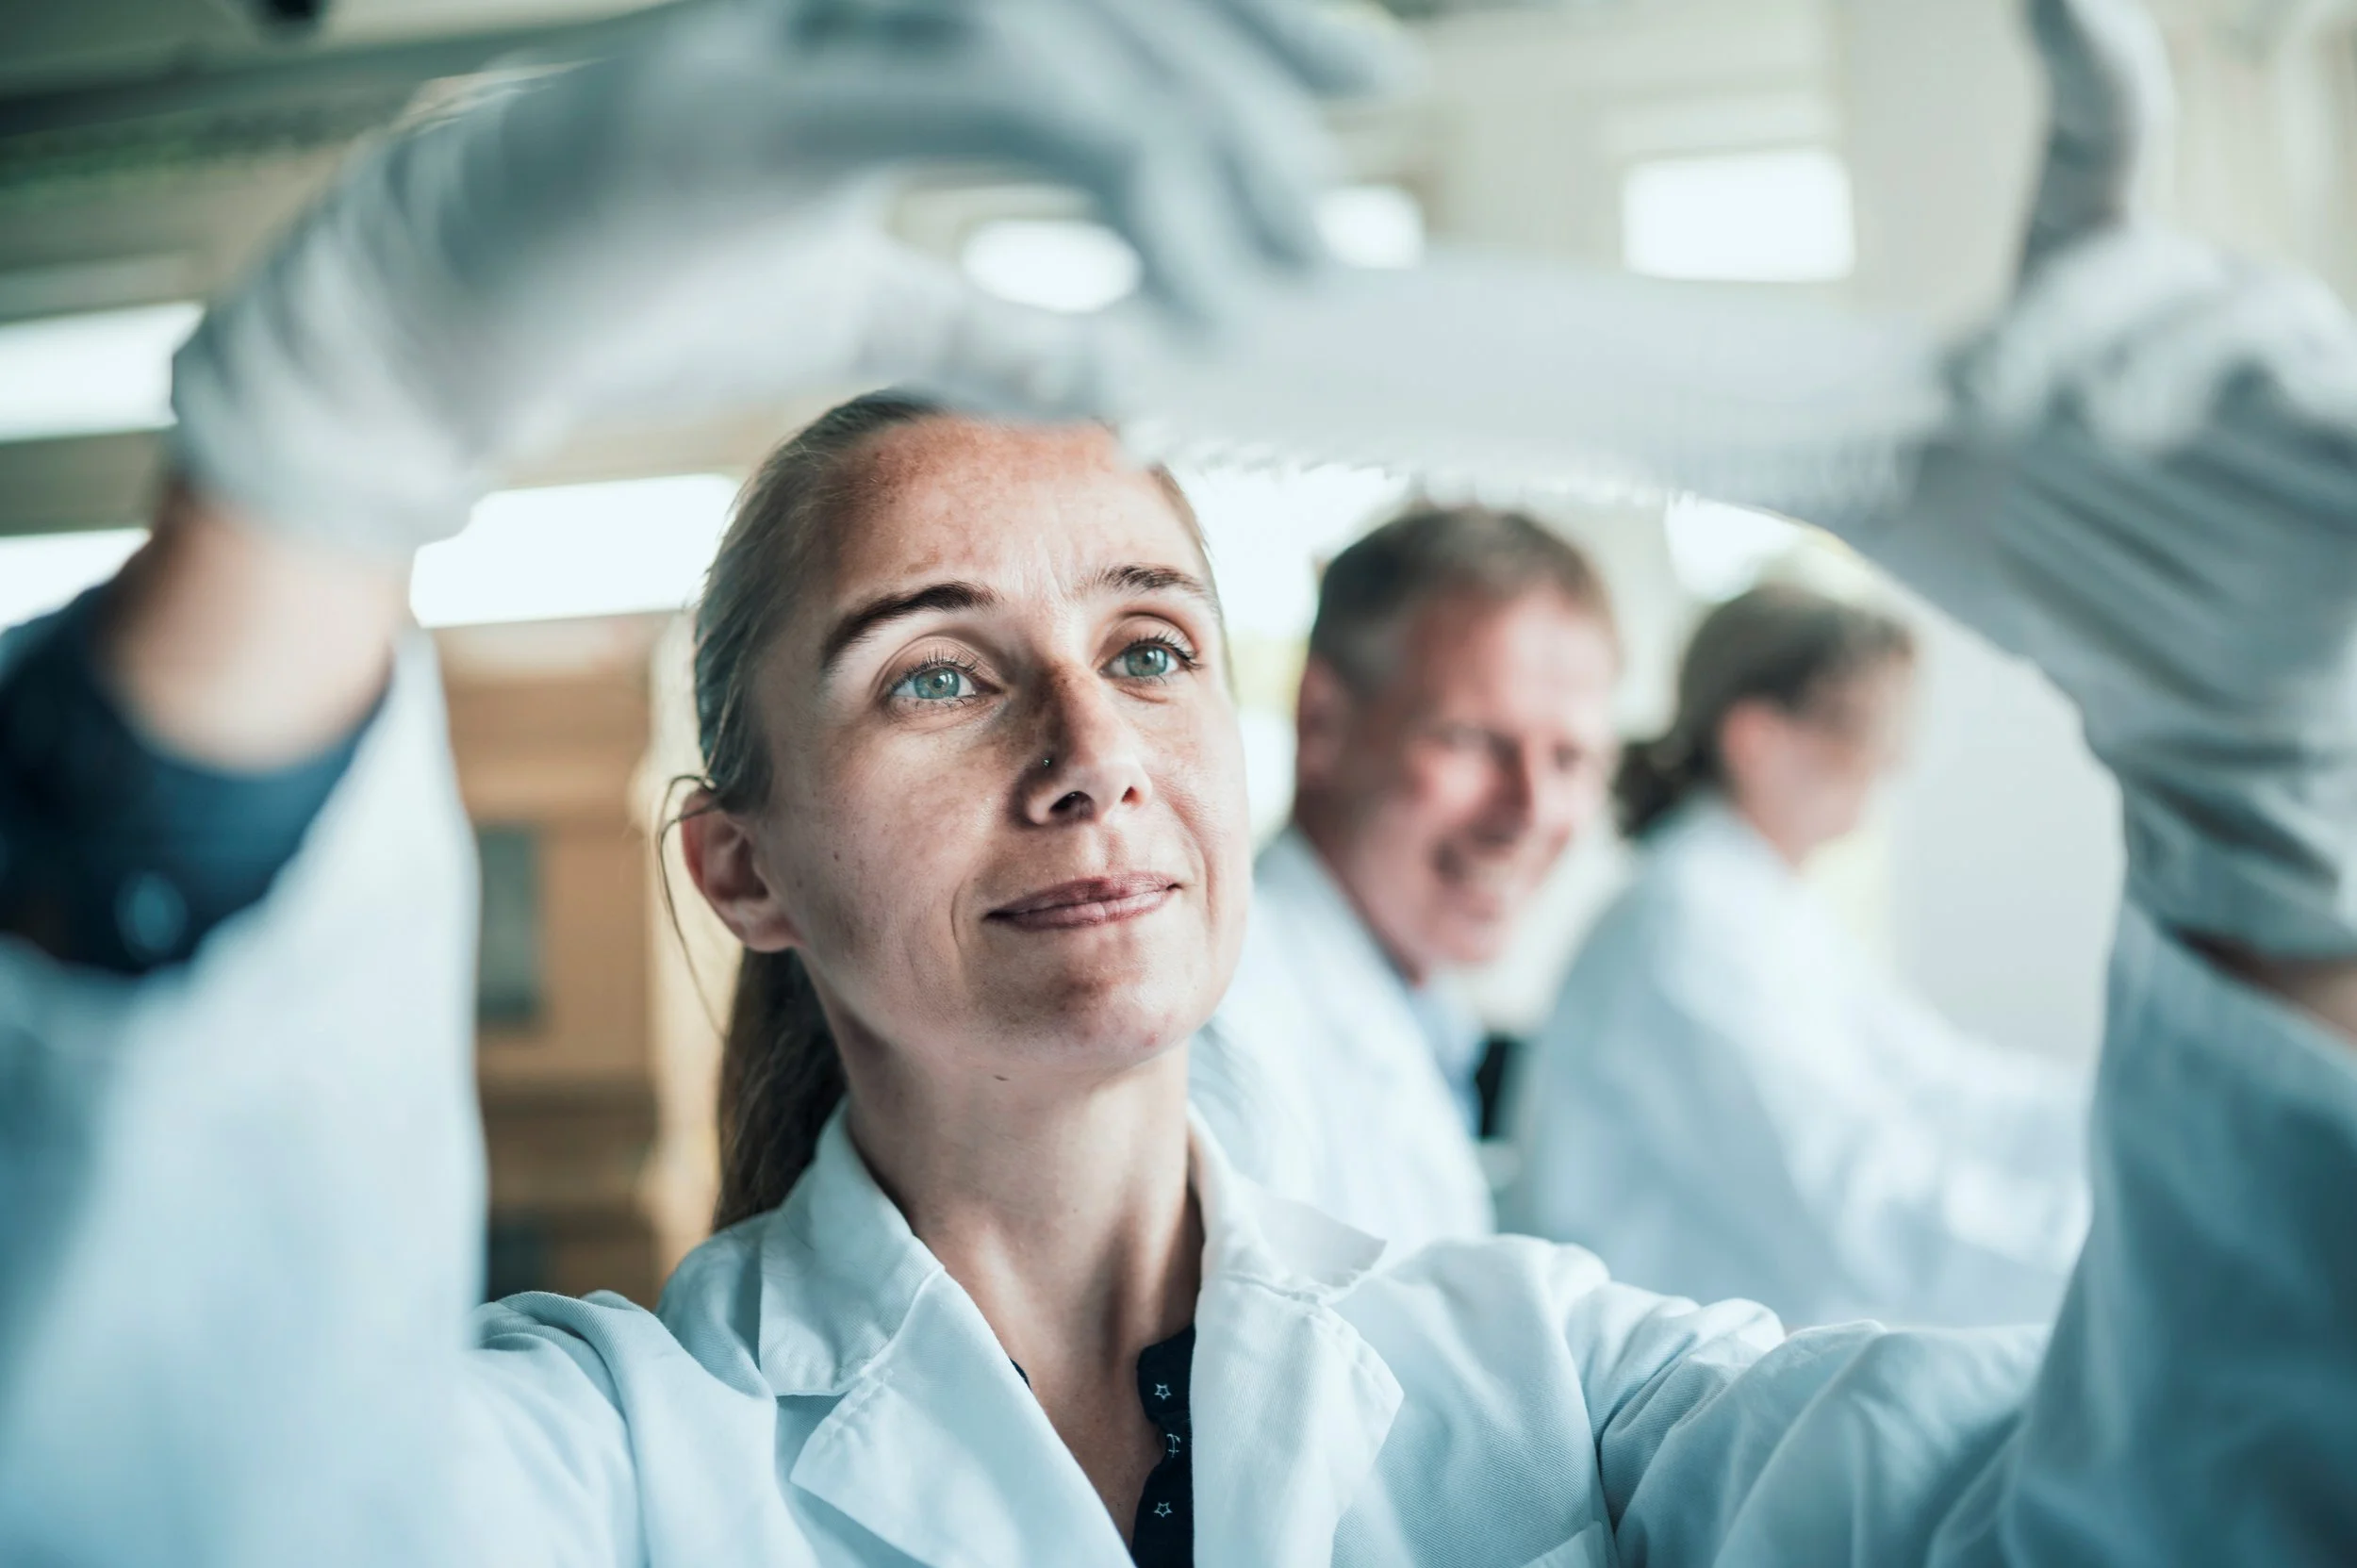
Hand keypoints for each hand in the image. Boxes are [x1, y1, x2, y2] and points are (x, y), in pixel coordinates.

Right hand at [171, 0, 1402, 560]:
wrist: (445, 314)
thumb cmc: (641, 291)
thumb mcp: (847, 304)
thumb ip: (984, 322)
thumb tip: (1128, 374)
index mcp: (886, 40)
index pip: (1092, 7)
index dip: (1241, 24)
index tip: (1360, 85)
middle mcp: (849, 13)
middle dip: (1246, 53)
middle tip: (1369, 125)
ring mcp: (793, 37)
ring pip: (1042, 22)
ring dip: (1187, 125)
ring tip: (1283, 238)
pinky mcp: (745, 105)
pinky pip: (958, 92)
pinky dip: (1092, 163)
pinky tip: (1170, 258)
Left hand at [1832, 0, 2356, 962]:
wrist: (2179, 705)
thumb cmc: (2059, 581)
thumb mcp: (1905, 496)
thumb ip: (1787, 431)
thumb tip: (1613, 399)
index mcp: (2101, 297)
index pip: (2094, 152)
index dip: (2082, 61)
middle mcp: (2208, 311)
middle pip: (2140, 263)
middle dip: (2061, 324)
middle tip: (1983, 401)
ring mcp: (2304, 371)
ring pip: (2255, 316)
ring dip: (2165, 370)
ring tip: (2101, 434)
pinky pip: (2356, 403)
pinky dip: (2321, 413)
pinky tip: (2285, 441)